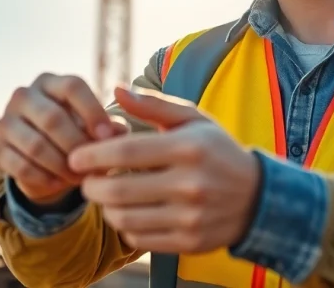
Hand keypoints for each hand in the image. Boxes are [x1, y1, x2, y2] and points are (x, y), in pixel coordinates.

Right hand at [0, 74, 128, 204]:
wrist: (43, 156)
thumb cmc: (76, 132)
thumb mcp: (94, 127)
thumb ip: (109, 128)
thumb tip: (119, 132)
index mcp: (51, 82)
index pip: (72, 86)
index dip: (92, 111)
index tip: (107, 137)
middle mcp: (24, 95)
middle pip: (52, 118)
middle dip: (77, 146)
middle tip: (92, 165)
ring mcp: (6, 120)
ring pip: (36, 145)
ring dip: (62, 166)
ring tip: (79, 177)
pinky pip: (21, 166)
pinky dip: (44, 179)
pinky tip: (59, 183)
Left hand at [68, 87, 261, 253]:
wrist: (257, 197)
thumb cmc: (217, 150)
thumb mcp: (193, 119)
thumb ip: (153, 104)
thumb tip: (116, 90)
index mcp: (189, 148)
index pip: (125, 153)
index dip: (92, 155)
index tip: (76, 157)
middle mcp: (191, 184)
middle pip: (118, 190)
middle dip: (90, 186)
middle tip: (86, 180)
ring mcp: (190, 217)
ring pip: (124, 219)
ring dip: (105, 208)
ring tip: (106, 196)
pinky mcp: (189, 242)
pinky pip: (139, 239)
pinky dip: (125, 227)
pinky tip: (130, 213)